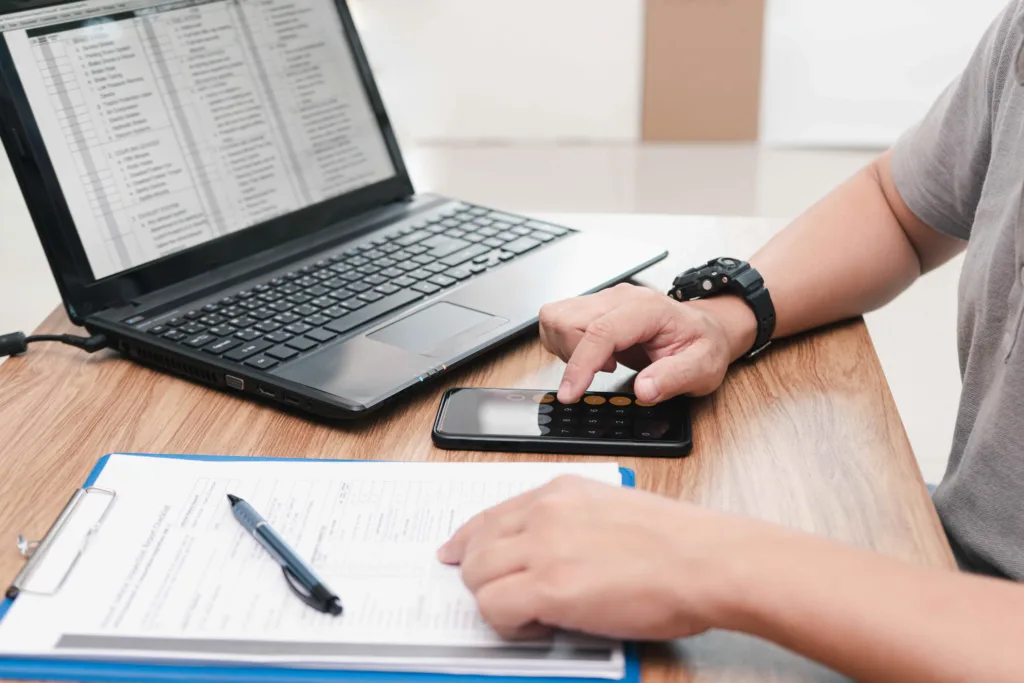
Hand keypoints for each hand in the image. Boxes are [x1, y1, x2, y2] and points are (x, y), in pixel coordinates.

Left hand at [437, 476, 745, 640]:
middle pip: (475, 546)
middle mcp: (545, 512)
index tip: (455, 552)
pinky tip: (535, 627)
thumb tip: (546, 550)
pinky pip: (495, 607)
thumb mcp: (613, 508)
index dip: (467, 539)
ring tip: (526, 615)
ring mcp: (544, 547)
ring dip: (493, 600)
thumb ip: (571, 521)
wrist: (707, 560)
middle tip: (498, 597)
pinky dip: (507, 624)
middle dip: (479, 576)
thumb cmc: (678, 543)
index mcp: (561, 491)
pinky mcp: (550, 587)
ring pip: (477, 576)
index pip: (491, 514)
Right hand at [538, 283, 755, 403]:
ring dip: (566, 349)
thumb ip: (676, 378)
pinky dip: (565, 344)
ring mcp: (604, 300)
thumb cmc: (702, 345)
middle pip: (567, 319)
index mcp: (646, 308)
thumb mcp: (703, 368)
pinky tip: (595, 356)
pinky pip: (558, 321)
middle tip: (606, 372)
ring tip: (601, 363)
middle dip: (573, 356)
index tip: (571, 394)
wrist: (704, 329)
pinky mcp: (593, 308)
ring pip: (555, 317)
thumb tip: (644, 390)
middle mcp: (620, 298)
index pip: (600, 332)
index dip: (581, 365)